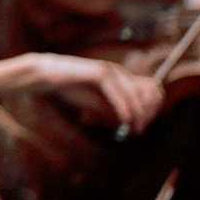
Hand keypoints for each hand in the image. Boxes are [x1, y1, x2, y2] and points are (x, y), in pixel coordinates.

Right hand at [0, 53, 164, 132]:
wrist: (47, 76)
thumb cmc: (73, 89)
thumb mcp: (100, 103)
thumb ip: (117, 108)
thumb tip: (135, 121)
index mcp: (122, 77)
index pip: (150, 90)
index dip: (152, 108)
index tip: (143, 125)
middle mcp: (119, 72)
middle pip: (148, 92)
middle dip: (148, 112)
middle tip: (140, 129)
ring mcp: (110, 70)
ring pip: (135, 93)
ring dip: (138, 113)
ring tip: (136, 128)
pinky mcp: (98, 73)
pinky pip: (118, 92)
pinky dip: (124, 107)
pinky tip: (126, 120)